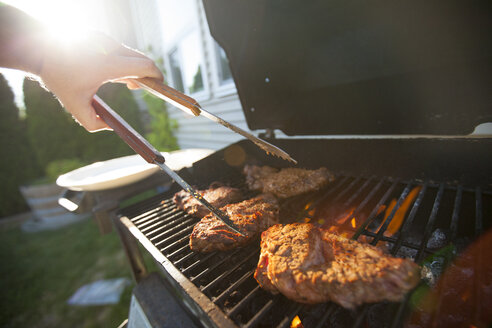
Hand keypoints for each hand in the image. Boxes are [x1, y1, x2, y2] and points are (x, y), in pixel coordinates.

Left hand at [39, 32, 162, 131]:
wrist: (38, 49)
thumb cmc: (57, 77)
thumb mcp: (74, 105)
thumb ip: (93, 123)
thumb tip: (110, 127)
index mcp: (109, 65)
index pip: (144, 66)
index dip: (156, 76)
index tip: (160, 85)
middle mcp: (110, 48)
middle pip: (141, 59)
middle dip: (147, 75)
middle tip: (143, 89)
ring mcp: (105, 39)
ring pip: (130, 54)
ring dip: (133, 68)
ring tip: (128, 84)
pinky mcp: (100, 35)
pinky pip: (119, 49)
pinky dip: (123, 61)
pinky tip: (114, 72)